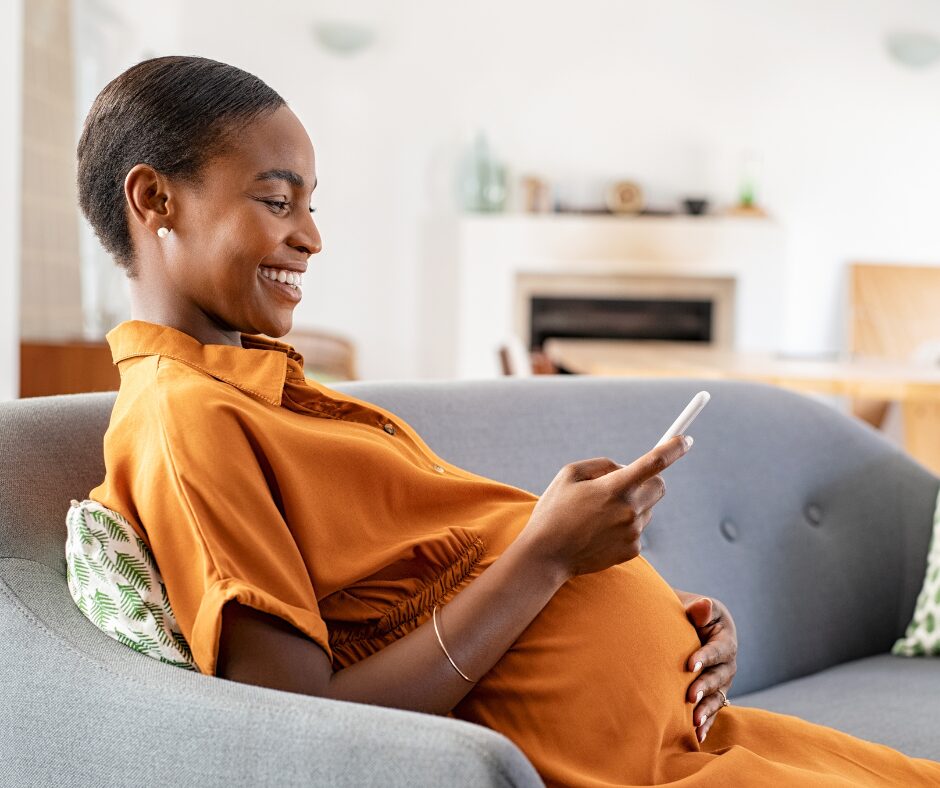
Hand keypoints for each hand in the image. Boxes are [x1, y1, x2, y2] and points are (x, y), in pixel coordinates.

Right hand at [521, 436, 691, 579]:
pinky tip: (601, 531)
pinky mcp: (632, 550)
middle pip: (659, 485)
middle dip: (650, 479)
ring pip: (647, 508)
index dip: (673, 448)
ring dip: (633, 504)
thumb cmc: (554, 511)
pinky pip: (638, 528)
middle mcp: (629, 510)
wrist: (546, 556)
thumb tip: (626, 468)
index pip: (655, 463)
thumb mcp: (569, 475)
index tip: (685, 440)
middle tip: (627, 481)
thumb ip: (602, 465)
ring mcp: (633, 532)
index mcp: (614, 487)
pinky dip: (625, 525)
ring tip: (599, 514)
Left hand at [676, 591, 737, 743]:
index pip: (717, 650)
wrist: (688, 624)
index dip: (704, 657)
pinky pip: (714, 710)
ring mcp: (723, 680)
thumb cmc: (690, 613)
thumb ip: (699, 609)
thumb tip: (704, 606)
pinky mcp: (715, 693)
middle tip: (690, 696)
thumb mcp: (695, 607)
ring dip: (707, 710)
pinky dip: (707, 723)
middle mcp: (728, 662)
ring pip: (718, 697)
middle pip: (719, 677)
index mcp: (725, 638)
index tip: (689, 665)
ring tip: (694, 722)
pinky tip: (697, 736)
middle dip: (705, 687)